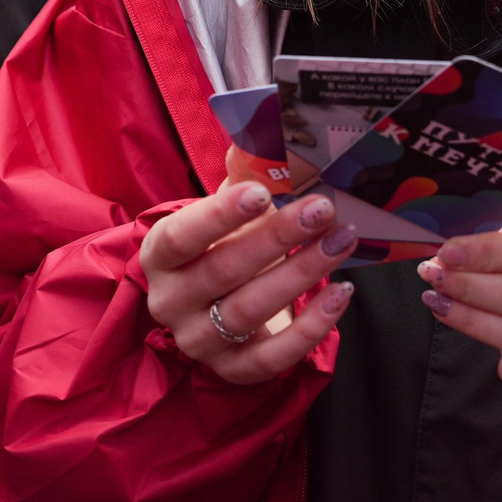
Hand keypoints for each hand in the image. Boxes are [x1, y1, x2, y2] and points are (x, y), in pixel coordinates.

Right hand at [141, 182, 356, 383]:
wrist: (216, 304)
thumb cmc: (222, 244)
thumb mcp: (224, 209)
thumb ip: (240, 174)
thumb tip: (263, 130)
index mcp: (159, 256)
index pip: (182, 236)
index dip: (219, 215)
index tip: (261, 193)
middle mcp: (170, 302)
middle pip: (223, 271)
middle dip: (277, 238)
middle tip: (322, 209)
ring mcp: (199, 342)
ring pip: (250, 311)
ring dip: (302, 273)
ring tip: (341, 241)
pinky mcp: (232, 371)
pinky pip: (273, 356)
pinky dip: (312, 326)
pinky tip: (341, 293)